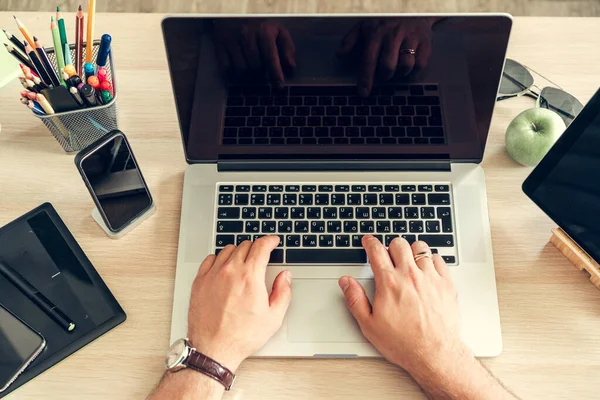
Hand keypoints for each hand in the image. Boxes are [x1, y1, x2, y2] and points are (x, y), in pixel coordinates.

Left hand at [187, 236, 291, 371]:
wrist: (214, 349)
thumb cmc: (241, 336)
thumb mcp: (273, 317)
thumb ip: (283, 292)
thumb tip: (285, 277)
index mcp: (250, 277)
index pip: (261, 246)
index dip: (270, 241)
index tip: (273, 241)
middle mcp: (230, 272)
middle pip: (245, 245)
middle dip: (256, 247)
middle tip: (260, 255)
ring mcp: (213, 275)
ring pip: (227, 250)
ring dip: (238, 252)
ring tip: (243, 261)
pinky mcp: (199, 282)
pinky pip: (210, 259)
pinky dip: (219, 259)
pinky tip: (223, 267)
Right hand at [213, 19, 295, 87]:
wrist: (234, 16)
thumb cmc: (261, 28)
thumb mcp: (278, 32)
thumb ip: (288, 48)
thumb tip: (290, 67)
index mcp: (264, 31)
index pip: (270, 57)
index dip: (275, 74)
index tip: (279, 87)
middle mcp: (247, 35)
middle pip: (256, 67)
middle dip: (261, 73)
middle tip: (262, 69)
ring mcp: (232, 40)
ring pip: (242, 70)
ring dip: (248, 74)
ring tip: (252, 66)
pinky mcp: (220, 46)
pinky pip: (227, 68)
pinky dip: (234, 71)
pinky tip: (239, 64)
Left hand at [337, 18, 434, 95]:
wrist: (413, 10)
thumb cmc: (386, 21)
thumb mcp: (365, 25)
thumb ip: (351, 40)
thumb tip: (340, 54)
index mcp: (377, 33)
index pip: (369, 60)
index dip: (366, 79)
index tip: (364, 92)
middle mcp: (394, 35)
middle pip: (388, 66)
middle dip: (385, 75)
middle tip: (385, 74)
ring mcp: (411, 38)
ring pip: (405, 66)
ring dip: (400, 73)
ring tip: (397, 68)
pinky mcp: (425, 42)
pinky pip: (420, 64)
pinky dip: (414, 70)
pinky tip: (409, 66)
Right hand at [339, 235, 468, 374]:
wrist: (433, 354)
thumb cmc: (403, 342)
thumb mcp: (369, 325)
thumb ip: (355, 299)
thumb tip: (346, 283)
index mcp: (389, 283)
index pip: (376, 251)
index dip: (370, 243)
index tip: (369, 241)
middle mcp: (410, 276)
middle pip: (399, 244)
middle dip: (391, 246)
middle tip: (389, 254)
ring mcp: (430, 278)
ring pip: (420, 247)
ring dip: (411, 251)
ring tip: (408, 260)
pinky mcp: (446, 284)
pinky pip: (439, 259)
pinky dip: (431, 260)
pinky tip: (426, 269)